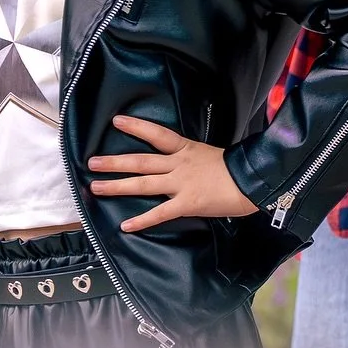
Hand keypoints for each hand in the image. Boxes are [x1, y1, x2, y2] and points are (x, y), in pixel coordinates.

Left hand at [88, 115, 258, 231]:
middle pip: (141, 161)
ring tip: (96, 187)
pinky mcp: (187, 203)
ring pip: (144, 183)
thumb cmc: (239, 168)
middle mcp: (179, 164)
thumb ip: (195, 158)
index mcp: (187, 149)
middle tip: (92, 162)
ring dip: (118, 186)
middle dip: (115, 162)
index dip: (136, 127)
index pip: (157, 134)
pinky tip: (126, 226)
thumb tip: (183, 161)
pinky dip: (142, 220)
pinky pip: (160, 213)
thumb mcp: (213, 154)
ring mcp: (182, 184)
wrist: (254, 181)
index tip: (116, 122)